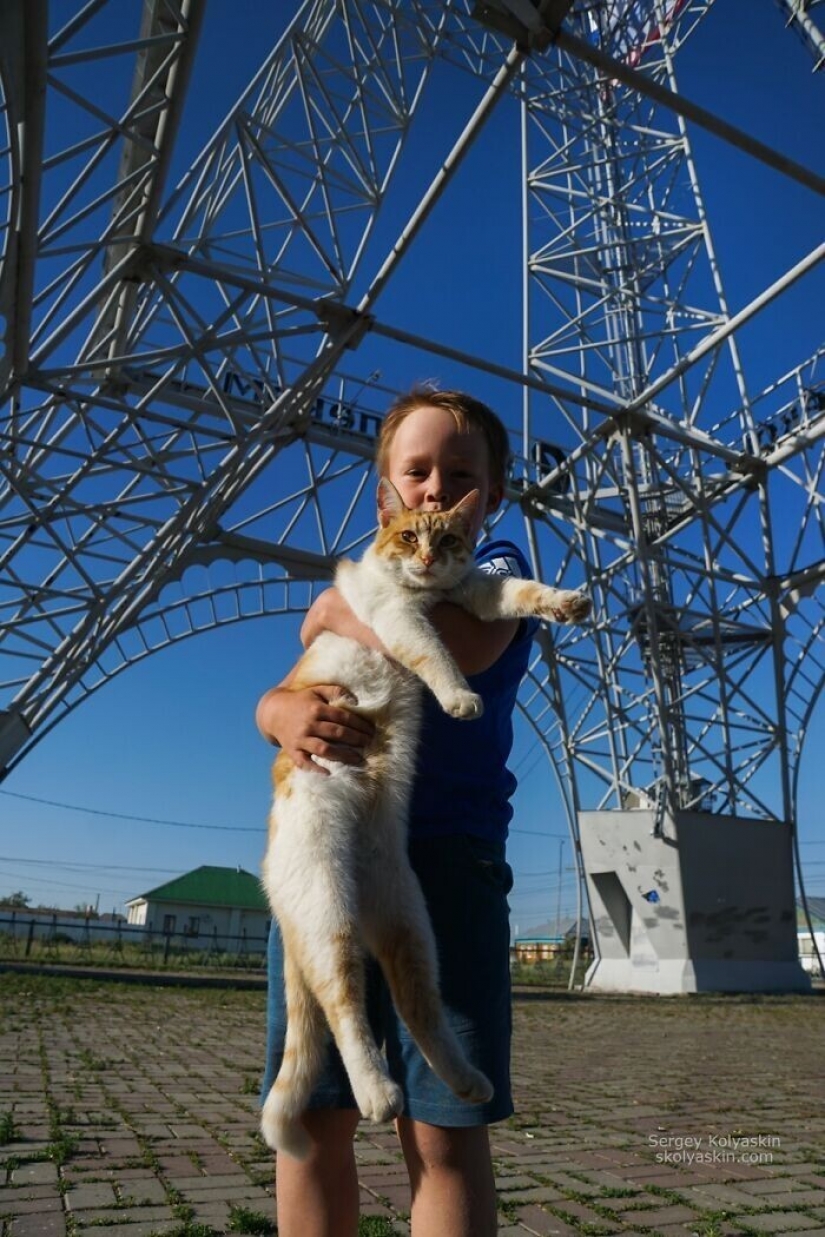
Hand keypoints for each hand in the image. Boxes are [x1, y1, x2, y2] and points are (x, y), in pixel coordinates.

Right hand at [256, 683, 373, 773]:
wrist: (273, 712)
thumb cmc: (301, 701)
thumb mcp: (317, 690)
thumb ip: (335, 691)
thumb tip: (356, 701)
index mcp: (316, 709)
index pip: (343, 717)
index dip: (360, 724)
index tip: (372, 730)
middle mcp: (309, 724)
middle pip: (337, 733)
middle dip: (356, 739)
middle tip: (370, 743)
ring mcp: (300, 739)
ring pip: (324, 749)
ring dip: (343, 755)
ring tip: (359, 759)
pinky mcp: (292, 751)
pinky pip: (304, 763)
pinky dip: (315, 770)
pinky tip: (329, 775)